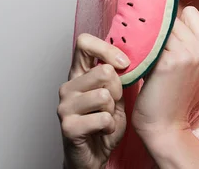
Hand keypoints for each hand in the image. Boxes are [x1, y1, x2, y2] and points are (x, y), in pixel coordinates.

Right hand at [57, 33, 130, 168]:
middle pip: (103, 71)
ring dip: (113, 110)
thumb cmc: (105, 123)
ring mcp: (65, 106)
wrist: (94, 156)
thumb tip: (134, 52)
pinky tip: (103, 130)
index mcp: (79, 74)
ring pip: (104, 95)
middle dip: (118, 88)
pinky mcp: (68, 127)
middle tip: (114, 102)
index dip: (107, 48)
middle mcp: (68, 87)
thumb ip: (118, 74)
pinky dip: (110, 126)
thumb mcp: (115, 93)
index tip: (124, 63)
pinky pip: (103, 118)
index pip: (84, 43)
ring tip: (107, 117)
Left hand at [131, 6, 198, 138]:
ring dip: (149, 33)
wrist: (166, 127)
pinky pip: (150, 38)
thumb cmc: (180, 100)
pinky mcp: (167, 61)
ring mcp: (187, 54)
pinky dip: (140, 43)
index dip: (175, 21)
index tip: (162, 32)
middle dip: (161, 26)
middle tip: (150, 42)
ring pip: (162, 24)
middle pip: (175, 16)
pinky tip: (136, 55)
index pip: (191, 12)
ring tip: (143, 49)